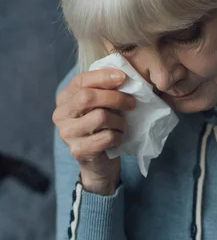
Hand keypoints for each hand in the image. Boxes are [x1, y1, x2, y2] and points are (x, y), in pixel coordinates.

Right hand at [53, 68, 135, 194]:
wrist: (99, 163)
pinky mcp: (78, 150)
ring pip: (100, 117)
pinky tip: (118, 138)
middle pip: (88, 97)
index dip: (103, 77)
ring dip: (119, 121)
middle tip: (131, 103)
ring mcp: (67, 134)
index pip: (81, 81)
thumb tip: (123, 76)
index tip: (123, 77)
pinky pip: (106, 137)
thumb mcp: (101, 106)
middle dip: (115, 97)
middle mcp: (60, 115)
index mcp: (64, 99)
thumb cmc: (102, 129)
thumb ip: (104, 91)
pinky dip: (118, 136)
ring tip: (122, 125)